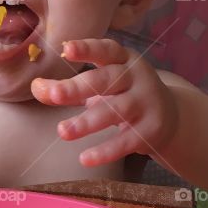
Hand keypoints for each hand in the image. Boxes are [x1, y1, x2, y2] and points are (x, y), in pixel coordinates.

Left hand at [30, 38, 178, 166]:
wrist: (170, 117)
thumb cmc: (124, 95)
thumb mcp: (100, 86)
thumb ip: (69, 87)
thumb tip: (37, 88)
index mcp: (123, 60)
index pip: (106, 50)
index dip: (87, 48)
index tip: (66, 49)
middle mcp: (137, 77)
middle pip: (107, 80)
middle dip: (78, 87)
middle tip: (54, 95)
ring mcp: (146, 103)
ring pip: (116, 111)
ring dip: (87, 122)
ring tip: (62, 131)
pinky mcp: (151, 130)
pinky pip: (126, 141)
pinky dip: (105, 151)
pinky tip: (85, 159)